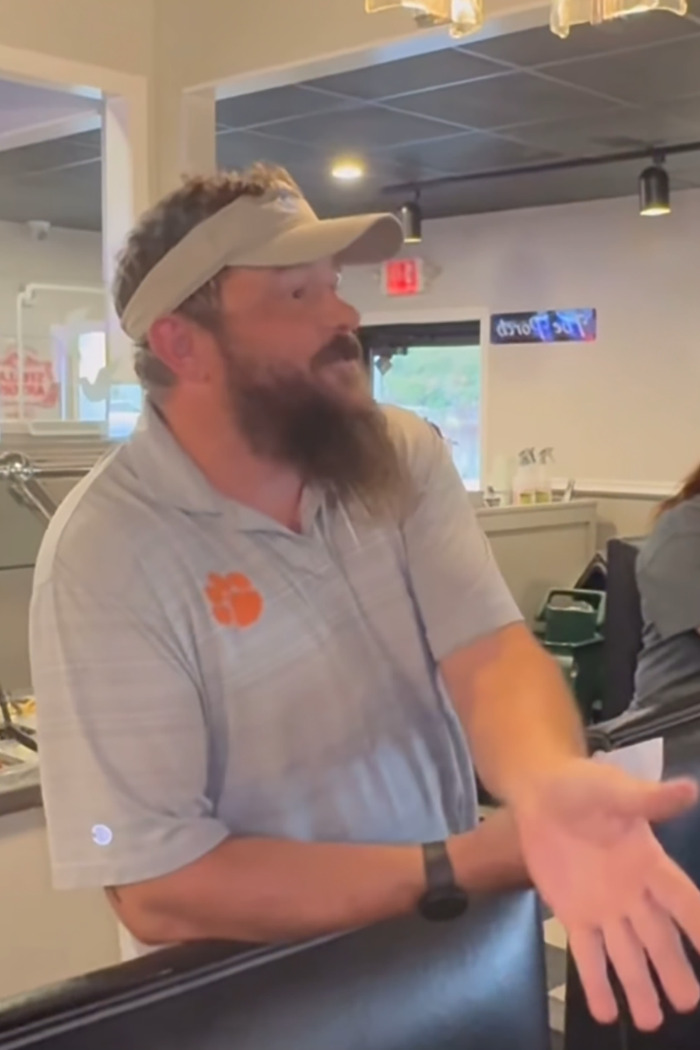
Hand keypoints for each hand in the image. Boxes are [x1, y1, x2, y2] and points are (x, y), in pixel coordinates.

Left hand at [514, 758, 699, 1030]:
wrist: (539, 792)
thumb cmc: (581, 787)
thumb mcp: (612, 790)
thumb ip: (647, 800)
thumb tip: (689, 789)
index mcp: (648, 862)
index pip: (681, 899)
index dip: (698, 924)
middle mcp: (632, 892)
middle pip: (657, 937)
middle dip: (673, 969)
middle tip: (688, 1002)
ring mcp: (602, 906)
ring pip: (626, 954)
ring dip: (639, 986)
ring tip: (652, 1021)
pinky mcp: (572, 913)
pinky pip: (587, 953)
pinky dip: (595, 982)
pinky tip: (605, 1013)